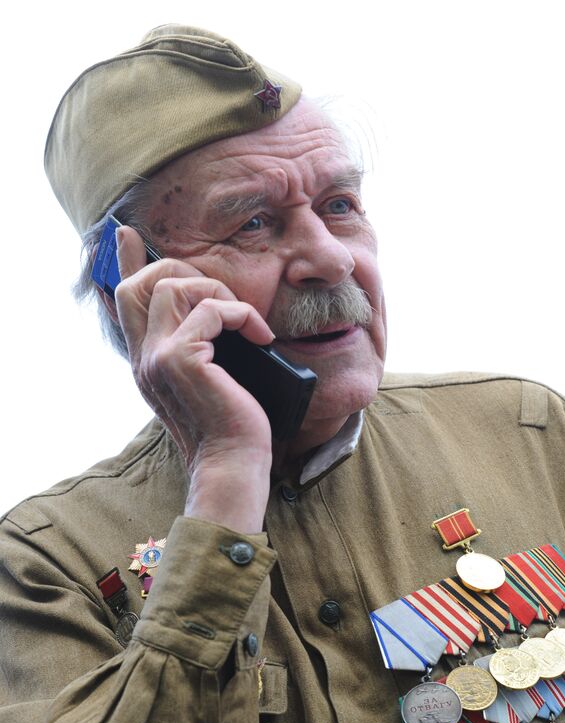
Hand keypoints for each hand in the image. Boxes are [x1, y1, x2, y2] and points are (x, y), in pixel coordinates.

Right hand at [113, 226, 273, 530]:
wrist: (234, 463)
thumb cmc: (232, 427)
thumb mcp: (214, 381)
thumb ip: (203, 349)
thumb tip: (218, 317)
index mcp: (147, 362)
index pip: (123, 302)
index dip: (125, 264)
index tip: (127, 235)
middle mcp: (143, 358)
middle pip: (139, 284)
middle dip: (183, 272)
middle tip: (223, 296)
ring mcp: (156, 358)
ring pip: (171, 286)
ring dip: (216, 291)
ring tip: (244, 321)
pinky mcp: (179, 360)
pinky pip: (208, 309)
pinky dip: (240, 313)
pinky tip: (260, 335)